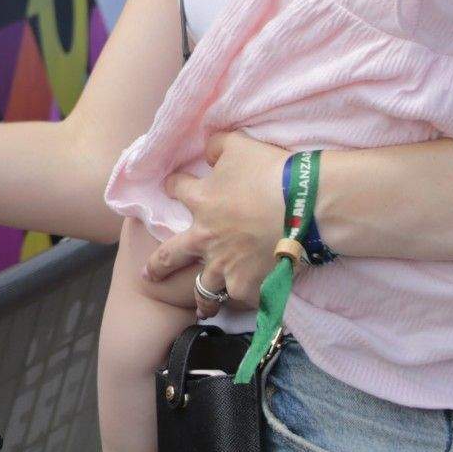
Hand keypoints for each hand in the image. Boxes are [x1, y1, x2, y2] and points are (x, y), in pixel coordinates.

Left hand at [142, 132, 291, 305]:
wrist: (304, 207)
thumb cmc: (270, 172)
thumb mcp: (238, 144)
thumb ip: (217, 145)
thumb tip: (207, 151)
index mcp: (201, 201)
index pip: (176, 189)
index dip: (174, 185)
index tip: (172, 186)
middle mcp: (204, 238)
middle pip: (170, 256)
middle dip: (157, 266)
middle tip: (148, 275)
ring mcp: (224, 266)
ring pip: (202, 288)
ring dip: (200, 298)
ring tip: (200, 308)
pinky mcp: (247, 284)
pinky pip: (240, 299)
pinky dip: (244, 300)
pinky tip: (245, 304)